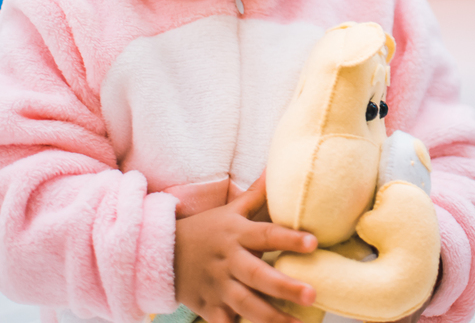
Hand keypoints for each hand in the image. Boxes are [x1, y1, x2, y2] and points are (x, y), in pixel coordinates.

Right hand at [175, 175, 318, 322]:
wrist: (161, 253)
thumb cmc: (206, 229)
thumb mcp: (230, 210)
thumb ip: (257, 194)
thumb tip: (276, 166)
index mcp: (237, 234)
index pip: (267, 235)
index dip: (289, 239)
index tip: (313, 243)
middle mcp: (228, 261)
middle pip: (258, 275)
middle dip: (285, 286)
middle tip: (312, 294)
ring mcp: (217, 286)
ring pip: (245, 304)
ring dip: (270, 317)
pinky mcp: (208, 307)